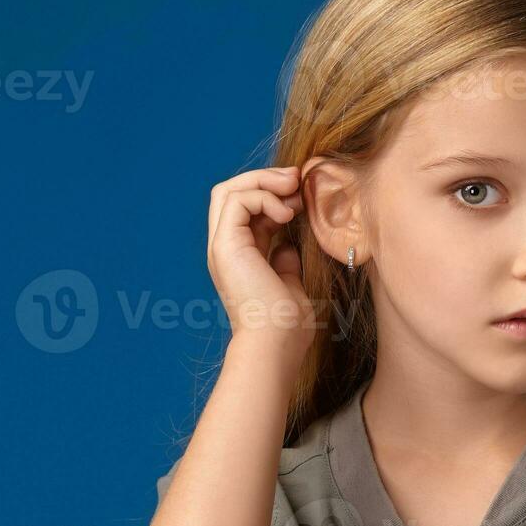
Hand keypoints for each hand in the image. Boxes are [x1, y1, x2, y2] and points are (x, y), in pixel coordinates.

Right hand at [206, 165, 314, 355]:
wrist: (276, 346)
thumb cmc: (287, 326)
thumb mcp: (290, 284)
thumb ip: (285, 263)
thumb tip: (289, 245)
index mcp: (238, 257)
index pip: (246, 209)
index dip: (273, 195)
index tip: (304, 198)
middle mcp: (224, 249)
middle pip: (230, 192)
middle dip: (265, 179)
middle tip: (297, 180)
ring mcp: (221, 247)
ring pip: (228, 190)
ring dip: (264, 182)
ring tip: (294, 191)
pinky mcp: (225, 246)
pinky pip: (237, 200)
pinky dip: (264, 197)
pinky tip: (287, 213)